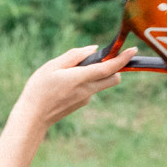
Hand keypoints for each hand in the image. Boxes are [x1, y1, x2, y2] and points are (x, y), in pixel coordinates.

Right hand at [13, 46, 131, 130]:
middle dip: (114, 67)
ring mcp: (86, 99)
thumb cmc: (39, 89)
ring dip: (97, 73)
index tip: (132, 49)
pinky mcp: (81, 103)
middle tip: (102, 58)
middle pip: (113, 78)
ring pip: (102, 83)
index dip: (122, 58)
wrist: (33, 117)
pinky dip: (86, 81)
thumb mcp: (52, 66)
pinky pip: (90, 88)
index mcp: (80, 78)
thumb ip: (74, 56)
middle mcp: (87, 90)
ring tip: (71, 71)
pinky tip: (66, 83)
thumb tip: (93, 50)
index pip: (109, 68)